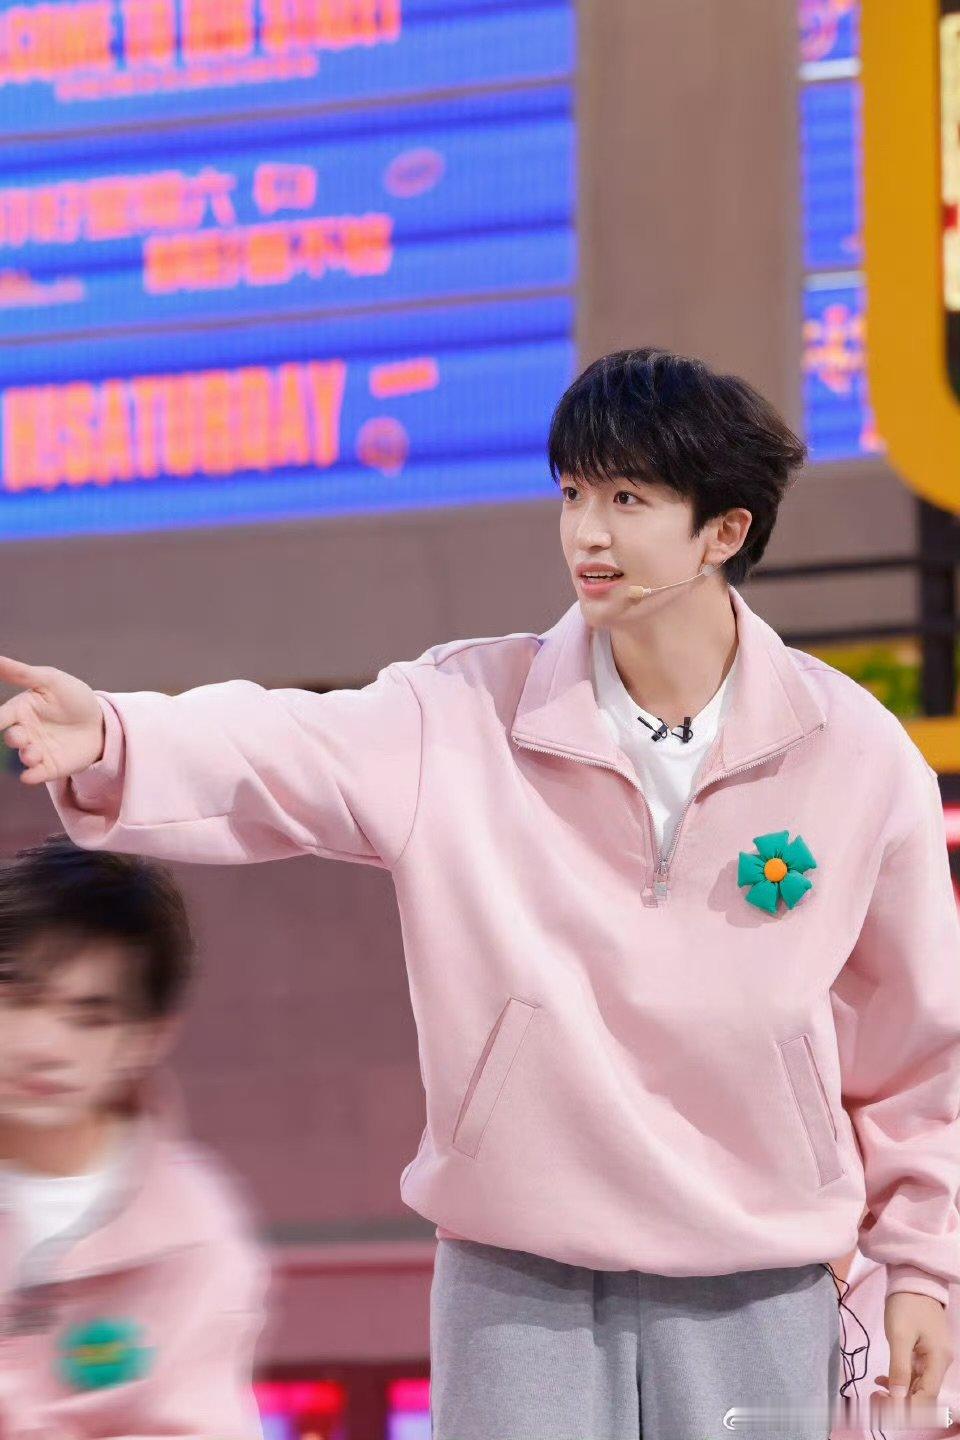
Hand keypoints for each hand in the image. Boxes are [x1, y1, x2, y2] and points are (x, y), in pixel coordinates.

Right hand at [0, 655, 103, 784]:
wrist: (102, 721)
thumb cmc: (72, 697)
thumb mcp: (50, 680)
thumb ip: (21, 673)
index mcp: (20, 710)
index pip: (0, 717)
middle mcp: (24, 732)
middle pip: (9, 739)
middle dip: (12, 739)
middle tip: (20, 736)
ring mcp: (36, 751)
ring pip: (22, 758)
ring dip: (25, 756)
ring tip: (34, 752)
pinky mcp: (50, 767)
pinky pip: (34, 775)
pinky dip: (30, 776)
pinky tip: (30, 775)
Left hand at [874, 1291, 954, 1412]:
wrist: (913, 1278)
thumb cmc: (906, 1304)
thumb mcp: (899, 1336)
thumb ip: (899, 1368)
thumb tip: (898, 1399)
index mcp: (938, 1361)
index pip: (926, 1398)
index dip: (905, 1407)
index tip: (882, 1405)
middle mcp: (940, 1363)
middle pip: (923, 1395)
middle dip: (900, 1403)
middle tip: (875, 1399)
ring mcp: (934, 1358)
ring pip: (918, 1386)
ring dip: (898, 1393)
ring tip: (876, 1391)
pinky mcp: (926, 1352)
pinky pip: (915, 1374)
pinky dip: (899, 1379)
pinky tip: (882, 1379)